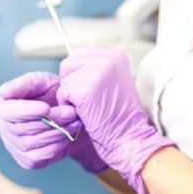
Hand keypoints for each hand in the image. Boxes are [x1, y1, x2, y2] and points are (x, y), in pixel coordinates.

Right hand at [0, 71, 106, 171]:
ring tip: (73, 121)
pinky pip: (42, 156)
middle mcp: (4, 128)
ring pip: (34, 143)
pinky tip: (66, 133)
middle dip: (50, 120)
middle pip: (24, 129)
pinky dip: (57, 145)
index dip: (27, 112)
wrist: (67, 113)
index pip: (9, 113)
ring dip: (57, 132)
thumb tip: (3, 91)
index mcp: (3, 106)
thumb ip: (24, 84)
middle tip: (70, 112)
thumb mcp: (40, 82)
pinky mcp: (28, 160)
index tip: (46, 107)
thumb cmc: (51, 94)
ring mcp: (15, 147)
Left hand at [58, 49, 174, 193]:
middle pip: (68, 64)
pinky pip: (62, 94)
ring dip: (70, 96)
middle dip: (72, 83)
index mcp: (115, 55)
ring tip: (91, 107)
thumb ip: (96, 70)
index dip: (79, 75)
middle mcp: (106, 59)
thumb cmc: (120, 116)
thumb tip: (70, 65)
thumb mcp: (115, 82)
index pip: (79, 55)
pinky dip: (68, 107)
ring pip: (64, 79)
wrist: (130, 138)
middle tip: (92, 101)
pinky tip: (86, 114)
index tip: (93, 92)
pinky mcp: (82, 89)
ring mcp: (94, 73)